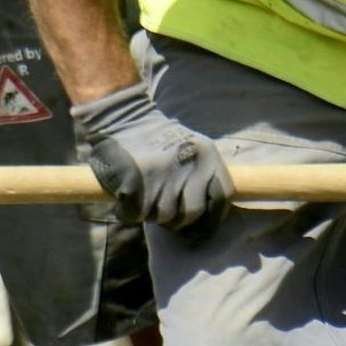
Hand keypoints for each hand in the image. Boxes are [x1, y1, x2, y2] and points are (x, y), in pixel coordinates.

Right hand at [71, 81, 231, 230]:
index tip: (201, 228)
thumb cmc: (157, 140)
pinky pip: (135, 214)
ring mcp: (163, 173)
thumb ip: (203, 176)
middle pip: (192, 213)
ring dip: (151, 214)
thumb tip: (208, 216)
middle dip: (178, 221)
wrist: (122, 117)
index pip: (223, 197)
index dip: (213, 218)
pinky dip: (128, 212)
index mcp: (207, 155)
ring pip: (164, 216)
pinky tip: (125, 199)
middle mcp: (189, 164)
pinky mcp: (135, 181)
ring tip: (143, 197)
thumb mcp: (192, 148)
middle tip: (162, 210)